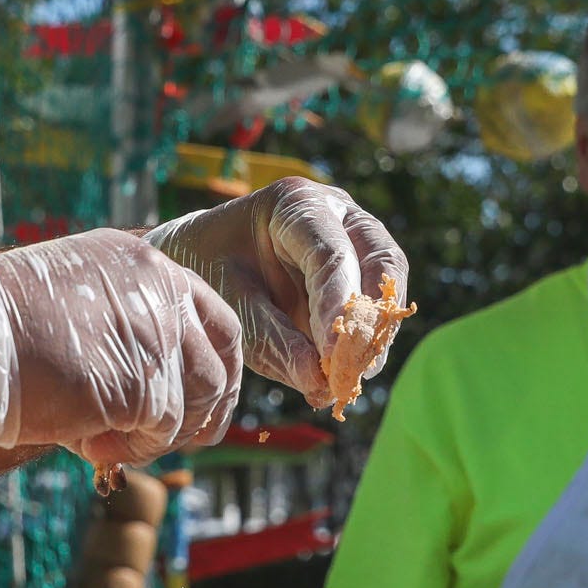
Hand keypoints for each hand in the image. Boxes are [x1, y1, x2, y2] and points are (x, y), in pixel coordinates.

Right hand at [0, 229, 242, 465]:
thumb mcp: (65, 307)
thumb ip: (115, 334)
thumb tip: (141, 401)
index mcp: (137, 261)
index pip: (204, 309)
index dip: (205, 358)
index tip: (192, 396)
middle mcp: (157, 287)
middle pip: (223, 348)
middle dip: (212, 399)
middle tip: (184, 435)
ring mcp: (158, 332)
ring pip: (201, 395)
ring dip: (164, 431)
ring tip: (109, 441)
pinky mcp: (148, 382)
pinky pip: (166, 430)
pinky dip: (136, 450)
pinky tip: (93, 447)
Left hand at [144, 178, 409, 406]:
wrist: (201, 258)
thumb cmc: (208, 270)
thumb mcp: (227, 303)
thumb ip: (270, 340)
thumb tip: (319, 382)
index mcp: (297, 204)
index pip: (331, 253)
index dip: (338, 304)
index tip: (334, 355)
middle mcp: (338, 215)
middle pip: (379, 262)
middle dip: (368, 322)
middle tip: (349, 374)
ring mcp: (356, 241)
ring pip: (386, 288)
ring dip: (373, 338)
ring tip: (344, 383)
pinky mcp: (360, 275)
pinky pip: (377, 309)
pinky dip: (363, 345)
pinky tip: (339, 380)